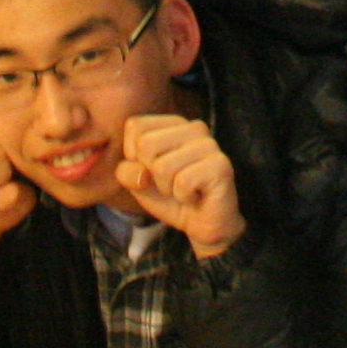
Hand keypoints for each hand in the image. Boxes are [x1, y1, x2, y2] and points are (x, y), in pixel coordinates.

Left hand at [115, 111, 245, 258]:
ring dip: (167, 188)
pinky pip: (182, 183)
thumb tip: (141, 172)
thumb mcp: (138, 182)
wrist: (203, 224)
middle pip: (146, 144)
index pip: (135, 125)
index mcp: (173, 123)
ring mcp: (209, 144)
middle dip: (150, 174)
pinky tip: (195, 196)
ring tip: (184, 190)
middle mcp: (193, 127)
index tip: (151, 169)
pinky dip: (182, 197)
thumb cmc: (170, 198)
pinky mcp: (220, 165)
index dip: (133, 155)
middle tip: (170, 182)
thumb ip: (126, 171)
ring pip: (162, 167)